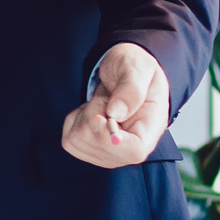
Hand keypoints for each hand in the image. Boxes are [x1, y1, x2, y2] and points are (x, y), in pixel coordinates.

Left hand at [60, 42, 169, 168]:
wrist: (122, 71)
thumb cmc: (135, 67)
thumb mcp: (139, 67)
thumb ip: (131, 88)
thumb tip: (115, 114)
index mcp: (151, 128)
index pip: (135, 151)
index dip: (113, 140)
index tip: (99, 117)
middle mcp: (131, 147)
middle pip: (101, 148)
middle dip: (93, 115)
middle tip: (107, 97)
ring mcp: (110, 152)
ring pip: (79, 141)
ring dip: (84, 114)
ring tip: (103, 102)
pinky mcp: (90, 149)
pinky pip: (69, 139)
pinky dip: (74, 120)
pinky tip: (92, 110)